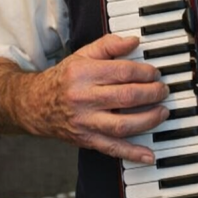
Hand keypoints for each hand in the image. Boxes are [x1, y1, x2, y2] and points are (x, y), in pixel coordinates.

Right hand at [27, 34, 169, 163]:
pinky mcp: (86, 140)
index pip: (123, 72)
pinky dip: (133, 153)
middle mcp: (83, 98)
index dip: (145, 72)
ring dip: (149, 120)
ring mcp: (85, 122)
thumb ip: (108, 45)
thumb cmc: (64, 79)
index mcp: (83, 73)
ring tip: (163, 112)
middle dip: (152, 94)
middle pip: (126, 97)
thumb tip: (134, 41)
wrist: (35, 105)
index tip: (155, 73)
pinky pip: (112, 149)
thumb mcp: (82, 55)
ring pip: (122, 125)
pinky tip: (149, 155)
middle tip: (163, 91)